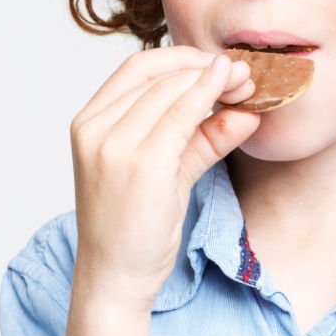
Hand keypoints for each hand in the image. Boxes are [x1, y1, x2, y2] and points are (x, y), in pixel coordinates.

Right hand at [68, 45, 258, 312]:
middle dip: (205, 67)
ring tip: (245, 86)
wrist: (114, 278)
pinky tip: (236, 103)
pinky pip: (183, 117)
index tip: (219, 64)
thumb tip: (247, 110)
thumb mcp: (168, 168)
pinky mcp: (140, 165)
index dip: (184, 58)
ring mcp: (113, 146)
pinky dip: (211, 101)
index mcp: (89, 121)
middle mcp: (94, 128)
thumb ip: (204, 136)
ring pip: (173, 90)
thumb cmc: (134, 224)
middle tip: (243, 73)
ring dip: (214, 81)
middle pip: (157, 74)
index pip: (139, 68)